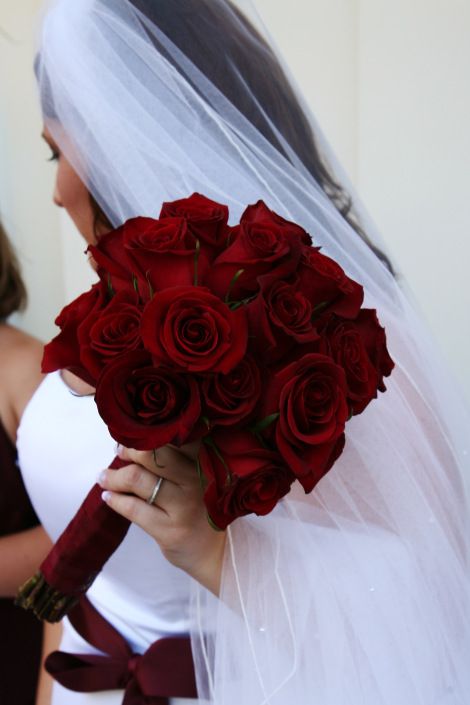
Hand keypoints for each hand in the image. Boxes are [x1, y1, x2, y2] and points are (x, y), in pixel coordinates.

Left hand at [99, 444, 225, 594]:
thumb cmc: (200, 505)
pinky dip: (116, 500)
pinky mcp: (170, 530)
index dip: (149, 433)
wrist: (214, 550)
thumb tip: (135, 439)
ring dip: (114, 477)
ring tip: (103, 477)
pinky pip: (134, 509)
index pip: (174, 437)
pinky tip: (108, 497)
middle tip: (119, 450)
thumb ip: (177, 457)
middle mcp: (196, 480)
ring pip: (138, 480)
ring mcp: (183, 506)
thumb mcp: (199, 476)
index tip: (134, 433)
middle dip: (129, 450)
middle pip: (152, 455)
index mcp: (204, 461)